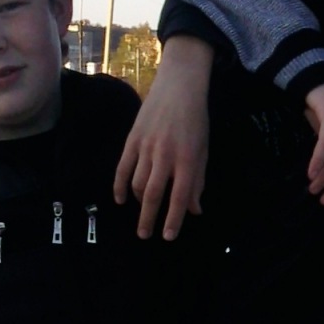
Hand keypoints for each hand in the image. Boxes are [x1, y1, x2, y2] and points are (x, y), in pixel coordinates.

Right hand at [113, 36, 213, 239]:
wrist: (178, 87)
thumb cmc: (196, 120)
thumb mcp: (203, 150)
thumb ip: (198, 181)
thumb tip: (195, 210)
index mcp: (187, 159)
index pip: (180, 196)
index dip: (174, 219)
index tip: (168, 236)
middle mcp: (165, 155)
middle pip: (153, 194)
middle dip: (149, 218)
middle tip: (145, 235)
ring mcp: (146, 147)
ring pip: (137, 183)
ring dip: (139, 203)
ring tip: (143, 213)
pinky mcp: (132, 140)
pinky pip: (122, 168)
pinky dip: (120, 186)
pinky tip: (121, 199)